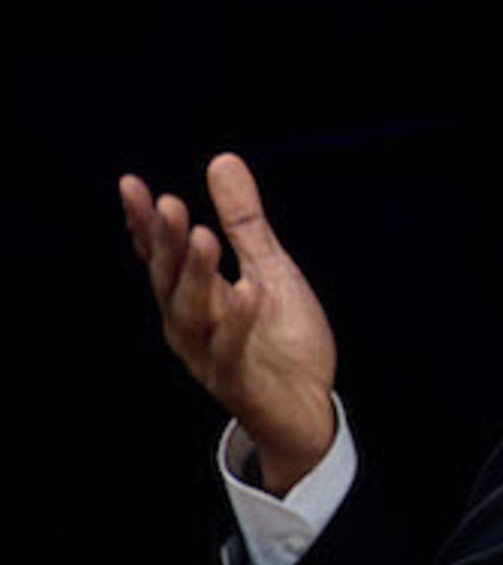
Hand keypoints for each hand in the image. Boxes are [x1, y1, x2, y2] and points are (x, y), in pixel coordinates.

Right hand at [121, 154, 337, 493]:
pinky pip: (231, 350)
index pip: (162, 256)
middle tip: (167, 203)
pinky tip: (247, 291)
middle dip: (165, 243)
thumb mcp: (268, 267)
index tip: (132, 186)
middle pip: (169, 280)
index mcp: (194, 296)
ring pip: (192, 313)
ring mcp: (209, 355)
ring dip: (195, 274)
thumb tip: (222, 159)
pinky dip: (237, 321)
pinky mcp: (237, 382)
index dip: (145, 224)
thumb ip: (244, 221)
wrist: (308, 404)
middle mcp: (191, 325)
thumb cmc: (280, 336)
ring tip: (202, 235)